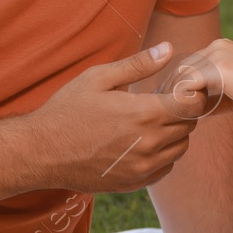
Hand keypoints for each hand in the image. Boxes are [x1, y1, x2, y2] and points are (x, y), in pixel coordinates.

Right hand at [26, 42, 207, 192]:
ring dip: (174, 134)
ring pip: (180, 149)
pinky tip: (144, 142)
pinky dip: (163, 155)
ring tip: (152, 122)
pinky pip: (165, 168)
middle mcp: (149, 144)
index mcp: (144, 114)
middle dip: (182, 112)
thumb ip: (138, 64)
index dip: (192, 94)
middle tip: (163, 102)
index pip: (193, 106)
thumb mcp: (99, 78)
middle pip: (188, 127)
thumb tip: (168, 49)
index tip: (179, 89)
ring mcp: (142, 167)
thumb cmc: (67, 110)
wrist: (40, 152)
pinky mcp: (133, 183)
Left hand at [156, 38, 232, 119]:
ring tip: (185, 121)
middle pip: (178, 71)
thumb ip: (212, 98)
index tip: (176, 111)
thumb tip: (190, 111)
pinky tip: (195, 118)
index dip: (178, 90)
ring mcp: (217, 55)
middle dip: (171, 95)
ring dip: (178, 101)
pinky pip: (186, 86)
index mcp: (220, 49)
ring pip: (180, 78)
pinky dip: (185, 103)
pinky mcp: (219, 68)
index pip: (186, 67)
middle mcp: (215, 46)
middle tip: (172, 119)